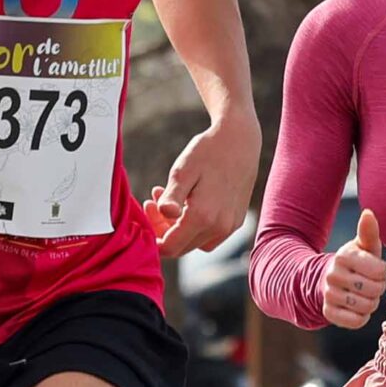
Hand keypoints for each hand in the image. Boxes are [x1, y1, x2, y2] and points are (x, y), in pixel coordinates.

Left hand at [147, 114, 260, 257]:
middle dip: (162, 229)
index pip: (170, 247)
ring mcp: (230, 226)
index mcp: (203, 217)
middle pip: (182, 247)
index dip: (153, 237)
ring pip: (195, 243)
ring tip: (168, 198)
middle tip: (153, 200)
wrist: (240, 138)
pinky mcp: (237, 220)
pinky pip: (210, 235)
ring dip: (178, 227)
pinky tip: (189, 202)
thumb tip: (164, 215)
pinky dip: (195, 225)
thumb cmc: (207, 152)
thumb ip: (172, 198)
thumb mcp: (182, 171)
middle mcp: (219, 227)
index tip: (146, 212)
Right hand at [321, 207, 385, 329]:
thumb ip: (369, 232)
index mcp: (343, 256)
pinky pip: (356, 321)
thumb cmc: (356, 261)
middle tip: (369, 284)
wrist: (328, 280)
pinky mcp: (328, 312)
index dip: (383, 273)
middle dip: (377, 288)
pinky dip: (361, 317)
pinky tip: (356, 308)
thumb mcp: (363, 246)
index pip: (381, 271)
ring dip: (370, 303)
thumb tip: (369, 212)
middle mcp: (333, 275)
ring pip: (366, 306)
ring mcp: (329, 294)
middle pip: (375, 290)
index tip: (375, 270)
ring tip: (363, 295)